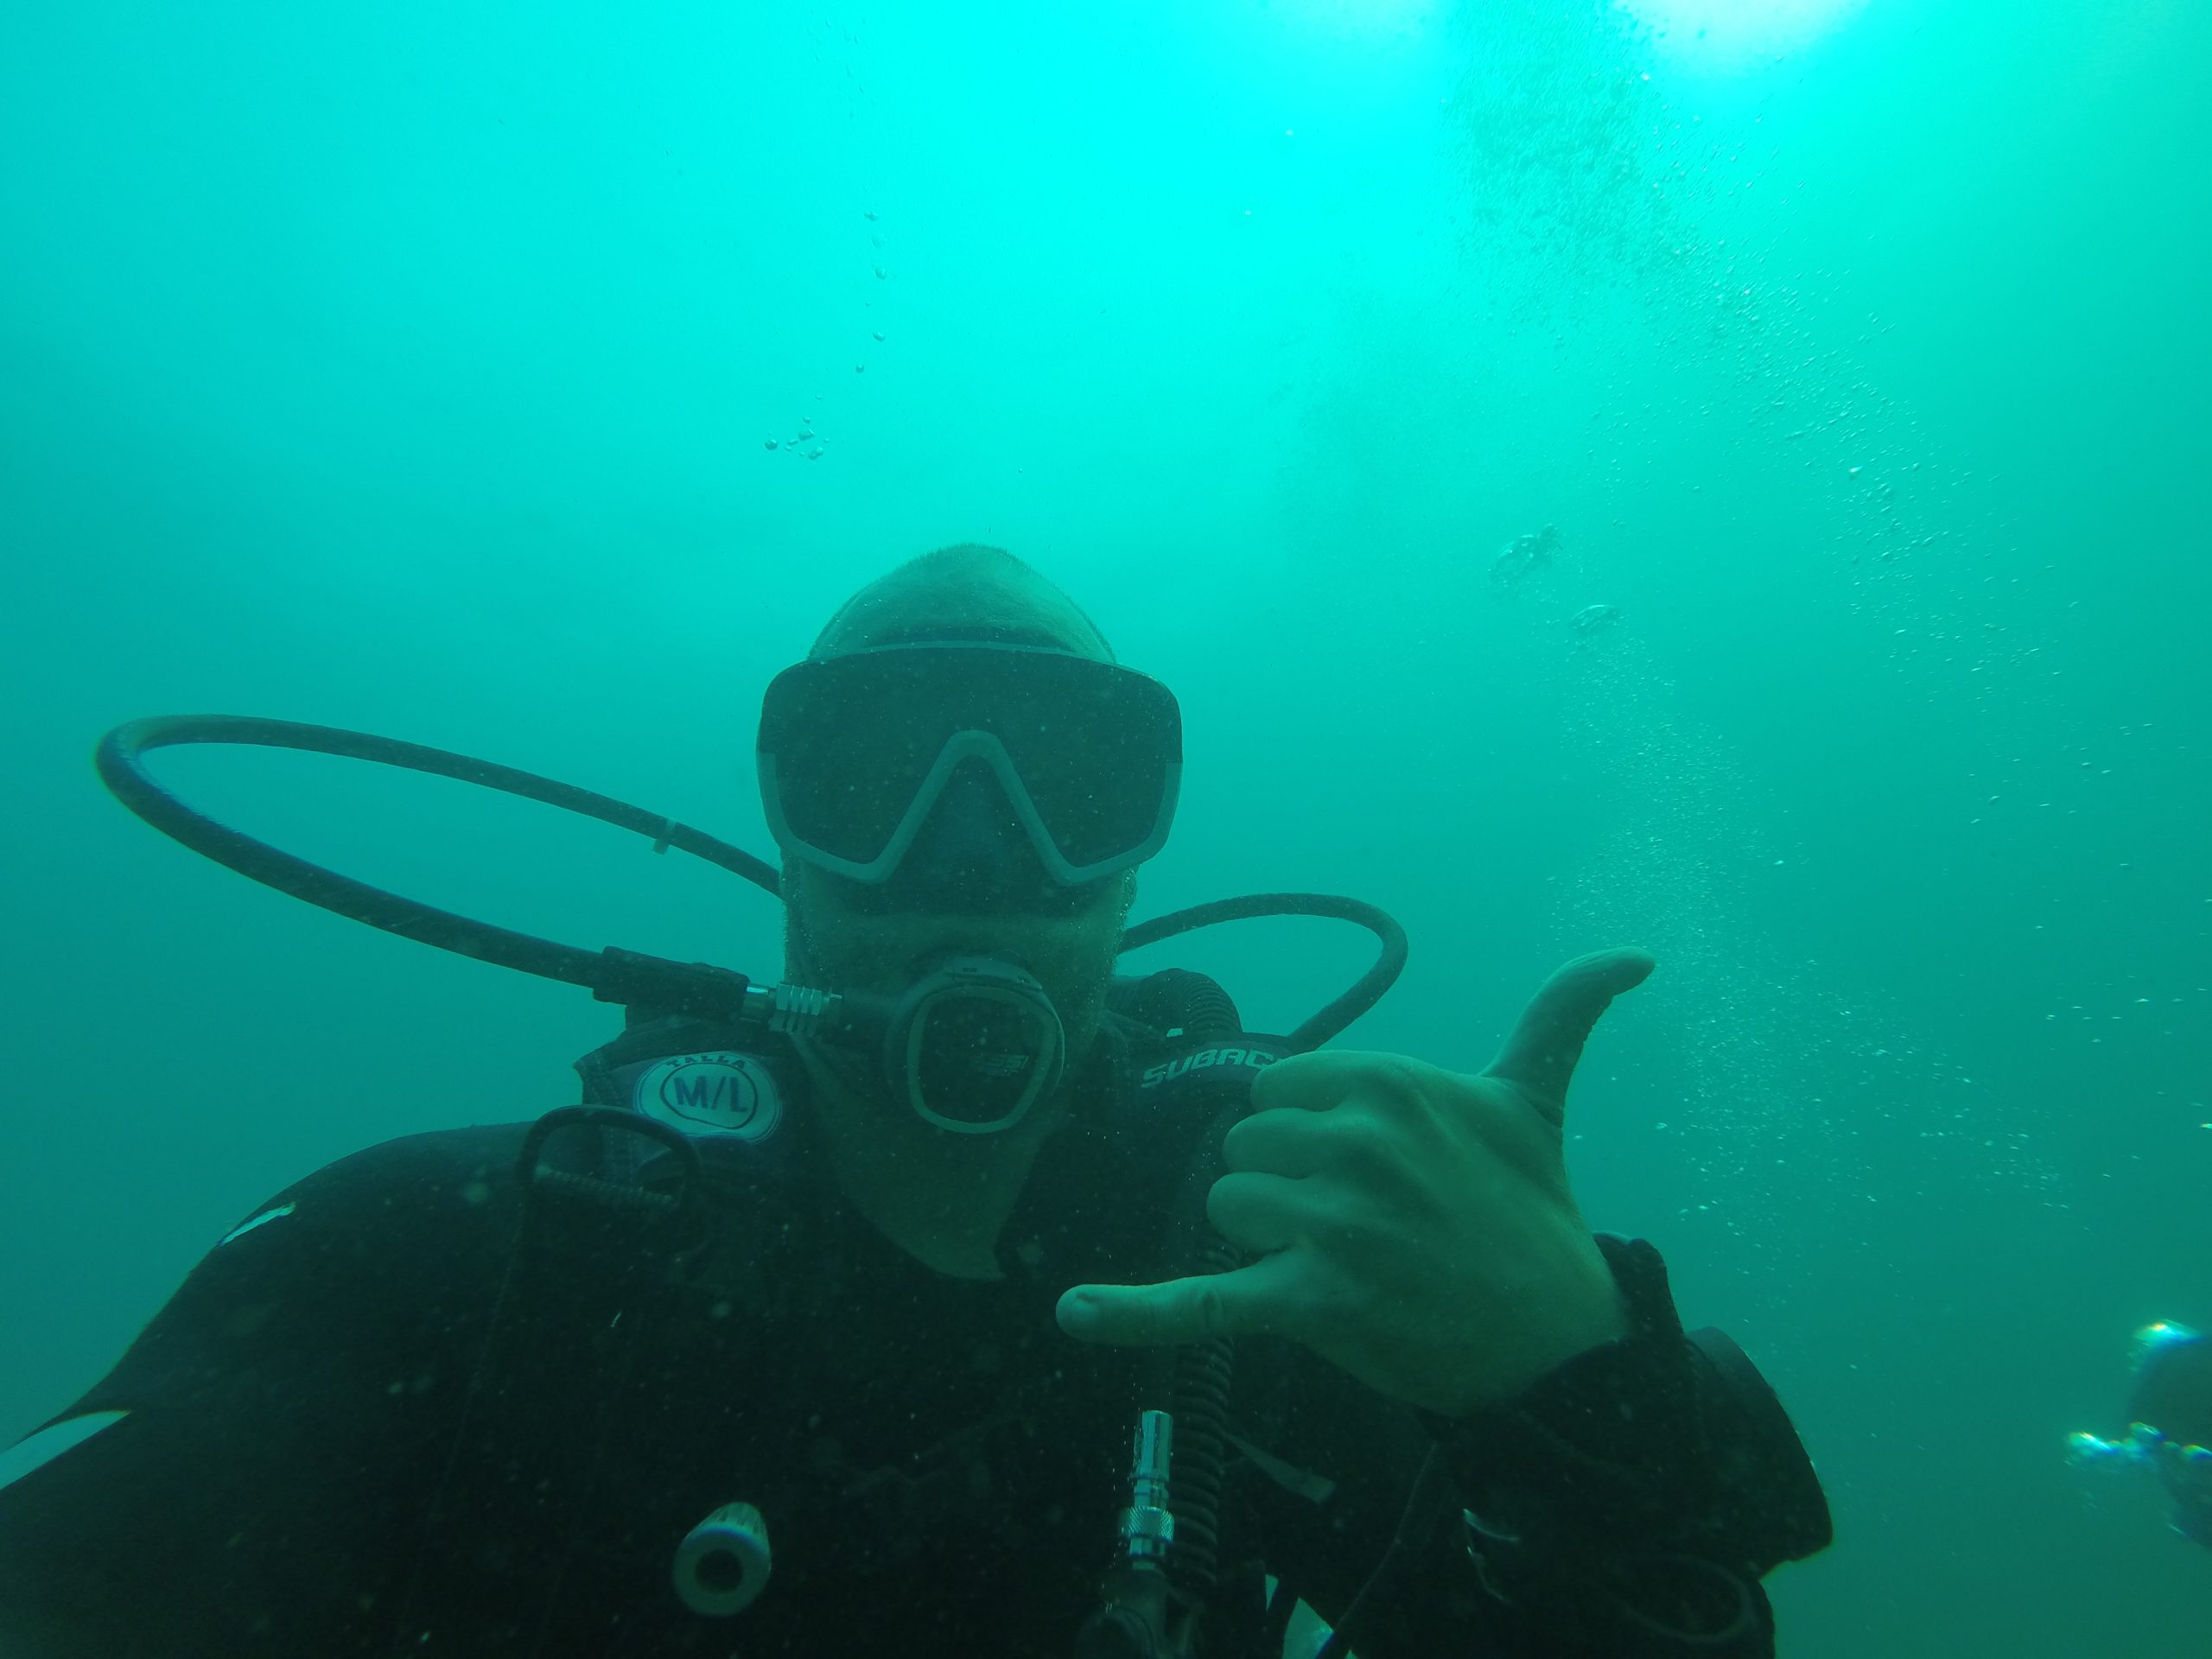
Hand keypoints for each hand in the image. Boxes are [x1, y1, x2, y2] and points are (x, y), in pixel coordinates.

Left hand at [1057, 949, 1653, 1416]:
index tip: (1366, 1164)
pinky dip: (1135, 1312)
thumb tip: (1633, 953)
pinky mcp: (1310, 1302)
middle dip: (1287, 1181)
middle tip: (1365, 1221)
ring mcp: (1331, 1224)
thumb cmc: (1535, 1217)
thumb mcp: (1535, 1102)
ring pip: (1230, 1206)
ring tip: (1346, 1261)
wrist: (1562, 1341)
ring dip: (1269, 1238)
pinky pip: (1202, 1301)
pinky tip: (1076, 1313)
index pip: (1277, 1086)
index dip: (1308, 1129)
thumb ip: (1561, 1014)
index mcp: (1390, 1083)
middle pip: (1246, 1145)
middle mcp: (1356, 1142)